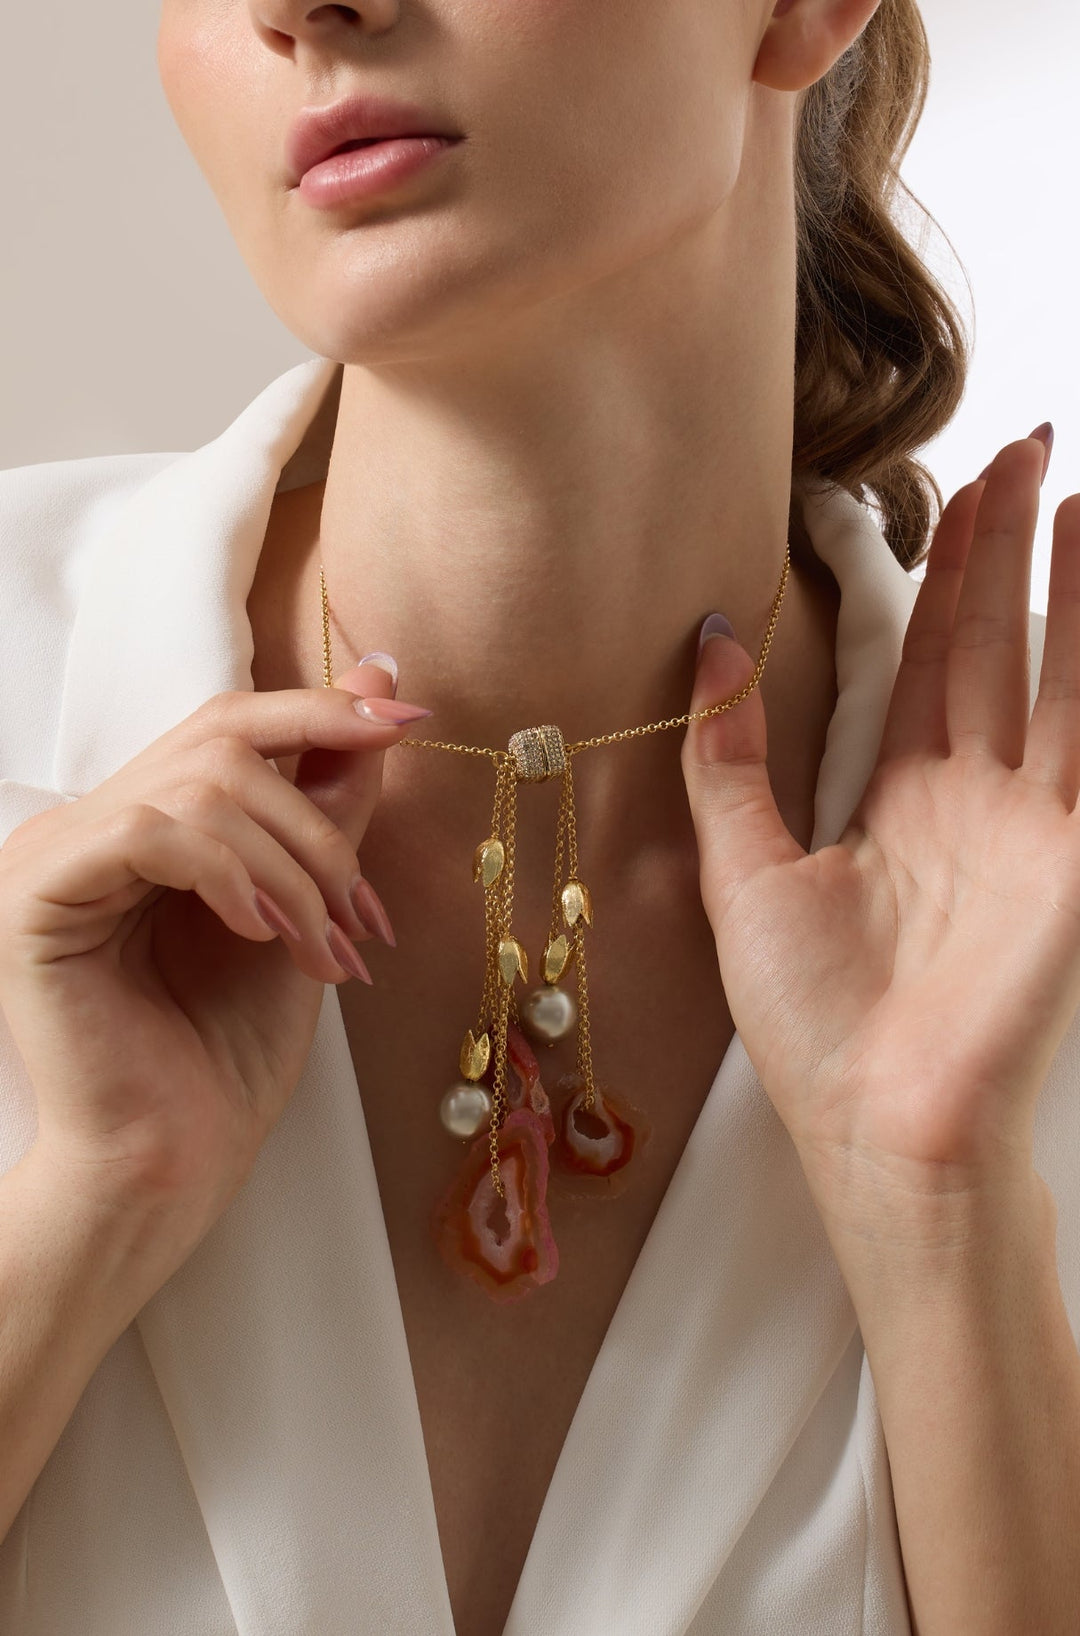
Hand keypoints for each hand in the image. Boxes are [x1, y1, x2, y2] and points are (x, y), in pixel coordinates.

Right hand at [0, 663, 425, 1250]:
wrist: (180, 1158)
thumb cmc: (234, 1046)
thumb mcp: (308, 902)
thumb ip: (333, 797)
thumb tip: (383, 680)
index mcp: (145, 822)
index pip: (229, 725)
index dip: (322, 710)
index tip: (412, 723)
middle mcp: (90, 825)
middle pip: (220, 739)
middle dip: (319, 817)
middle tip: (364, 908)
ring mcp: (52, 856)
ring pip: (201, 788)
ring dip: (293, 869)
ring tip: (324, 950)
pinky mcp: (33, 899)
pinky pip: (150, 831)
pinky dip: (229, 875)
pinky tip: (259, 935)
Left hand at [680, 430, 1079, 1229]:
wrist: (876, 1127)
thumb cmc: (809, 1024)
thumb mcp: (742, 873)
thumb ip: (727, 757)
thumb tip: (711, 639)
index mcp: (895, 801)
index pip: (926, 660)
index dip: (941, 576)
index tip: (951, 495)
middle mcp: (969, 800)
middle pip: (994, 645)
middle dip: (1007, 549)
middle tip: (1023, 448)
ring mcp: (1030, 824)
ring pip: (1059, 674)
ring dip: (1072, 585)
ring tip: (1077, 491)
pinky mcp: (1072, 855)